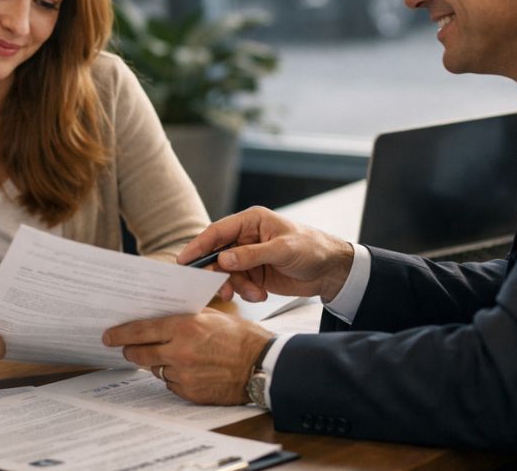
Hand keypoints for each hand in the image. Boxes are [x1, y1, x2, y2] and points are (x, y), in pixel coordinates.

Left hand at [102, 309, 272, 404]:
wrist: (261, 365)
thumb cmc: (240, 337)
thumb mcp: (212, 316)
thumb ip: (184, 317)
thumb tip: (159, 317)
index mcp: (184, 327)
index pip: (141, 330)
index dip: (120, 334)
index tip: (108, 336)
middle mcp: (180, 351)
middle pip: (140, 353)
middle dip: (130, 351)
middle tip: (126, 349)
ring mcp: (184, 374)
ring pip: (155, 369)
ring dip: (158, 363)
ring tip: (173, 356)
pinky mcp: (190, 392)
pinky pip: (171, 384)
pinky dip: (175, 377)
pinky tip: (190, 370)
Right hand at [178, 207, 353, 302]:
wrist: (332, 271)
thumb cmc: (312, 248)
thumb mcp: (282, 249)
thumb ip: (251, 255)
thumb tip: (223, 260)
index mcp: (251, 221)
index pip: (217, 232)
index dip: (199, 245)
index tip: (184, 262)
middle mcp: (246, 238)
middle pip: (217, 255)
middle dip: (218, 274)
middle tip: (222, 289)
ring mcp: (249, 257)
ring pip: (227, 274)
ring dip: (237, 287)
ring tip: (255, 294)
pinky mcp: (255, 274)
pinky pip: (239, 285)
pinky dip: (247, 293)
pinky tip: (262, 294)